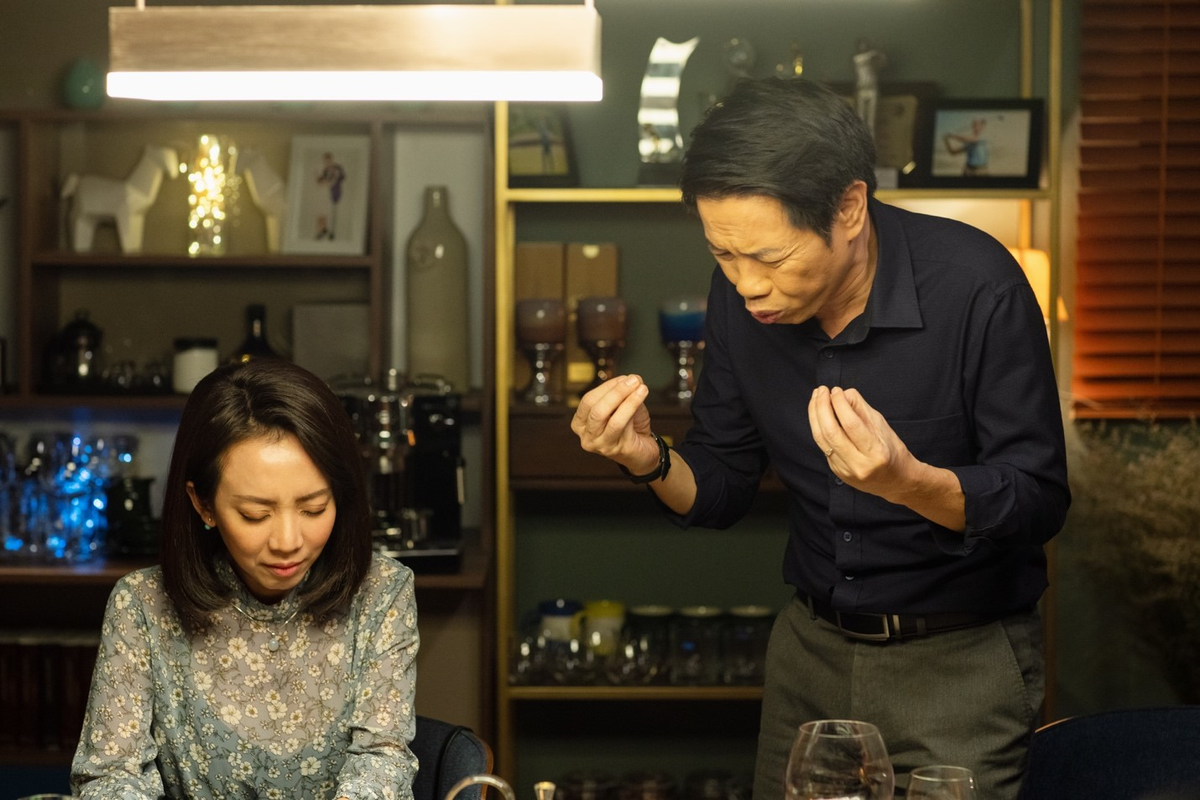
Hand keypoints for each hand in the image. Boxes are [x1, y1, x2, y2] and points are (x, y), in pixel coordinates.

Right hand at [571, 374, 657, 473]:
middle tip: (633, 380)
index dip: (607, 387)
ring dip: (626, 399)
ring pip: (609, 418)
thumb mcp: (623, 407)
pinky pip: (623, 425)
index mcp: (580, 424)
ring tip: (640, 387)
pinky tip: (641, 396)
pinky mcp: (615, 450)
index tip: (625, 377)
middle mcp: (586, 437)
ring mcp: (600, 445)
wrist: (644, 452)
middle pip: (596, 409)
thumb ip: (624, 393)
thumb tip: (631, 378)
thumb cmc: (630, 428)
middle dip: (616, 391)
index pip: (588, 401)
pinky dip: (632, 406)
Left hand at [807, 385, 917, 501]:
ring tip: (816, 398)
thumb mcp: (882, 426)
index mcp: (876, 453)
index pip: (851, 424)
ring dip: (815, 415)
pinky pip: (823, 446)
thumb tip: (842, 394)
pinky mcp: (836, 472)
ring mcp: (845, 471)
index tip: (836, 390)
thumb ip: (861, 409)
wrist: (896, 481)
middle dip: (822, 407)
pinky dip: (819, 427)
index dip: (840, 404)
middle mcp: (859, 465)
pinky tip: (819, 414)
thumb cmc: (892, 449)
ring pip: (821, 440)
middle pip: (831, 432)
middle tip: (821, 390)